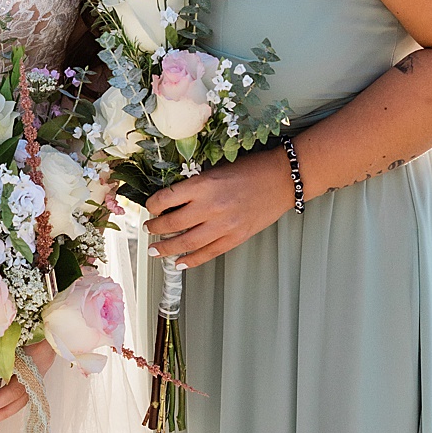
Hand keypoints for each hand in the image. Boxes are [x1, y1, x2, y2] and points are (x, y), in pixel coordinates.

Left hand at [141, 148, 291, 270]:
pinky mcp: (236, 237)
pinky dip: (191, 260)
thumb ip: (194, 186)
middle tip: (148, 230)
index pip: (165, 199)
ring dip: (166, 248)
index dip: (152, 205)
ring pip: (186, 243)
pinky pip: (208, 253)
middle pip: (171, 224)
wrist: (283, 178)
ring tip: (155, 250)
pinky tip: (179, 262)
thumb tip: (171, 201)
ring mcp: (224, 225)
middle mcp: (211, 206)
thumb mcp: (214, 170)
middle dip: (155, 229)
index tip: (150, 207)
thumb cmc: (250, 169)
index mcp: (202, 185)